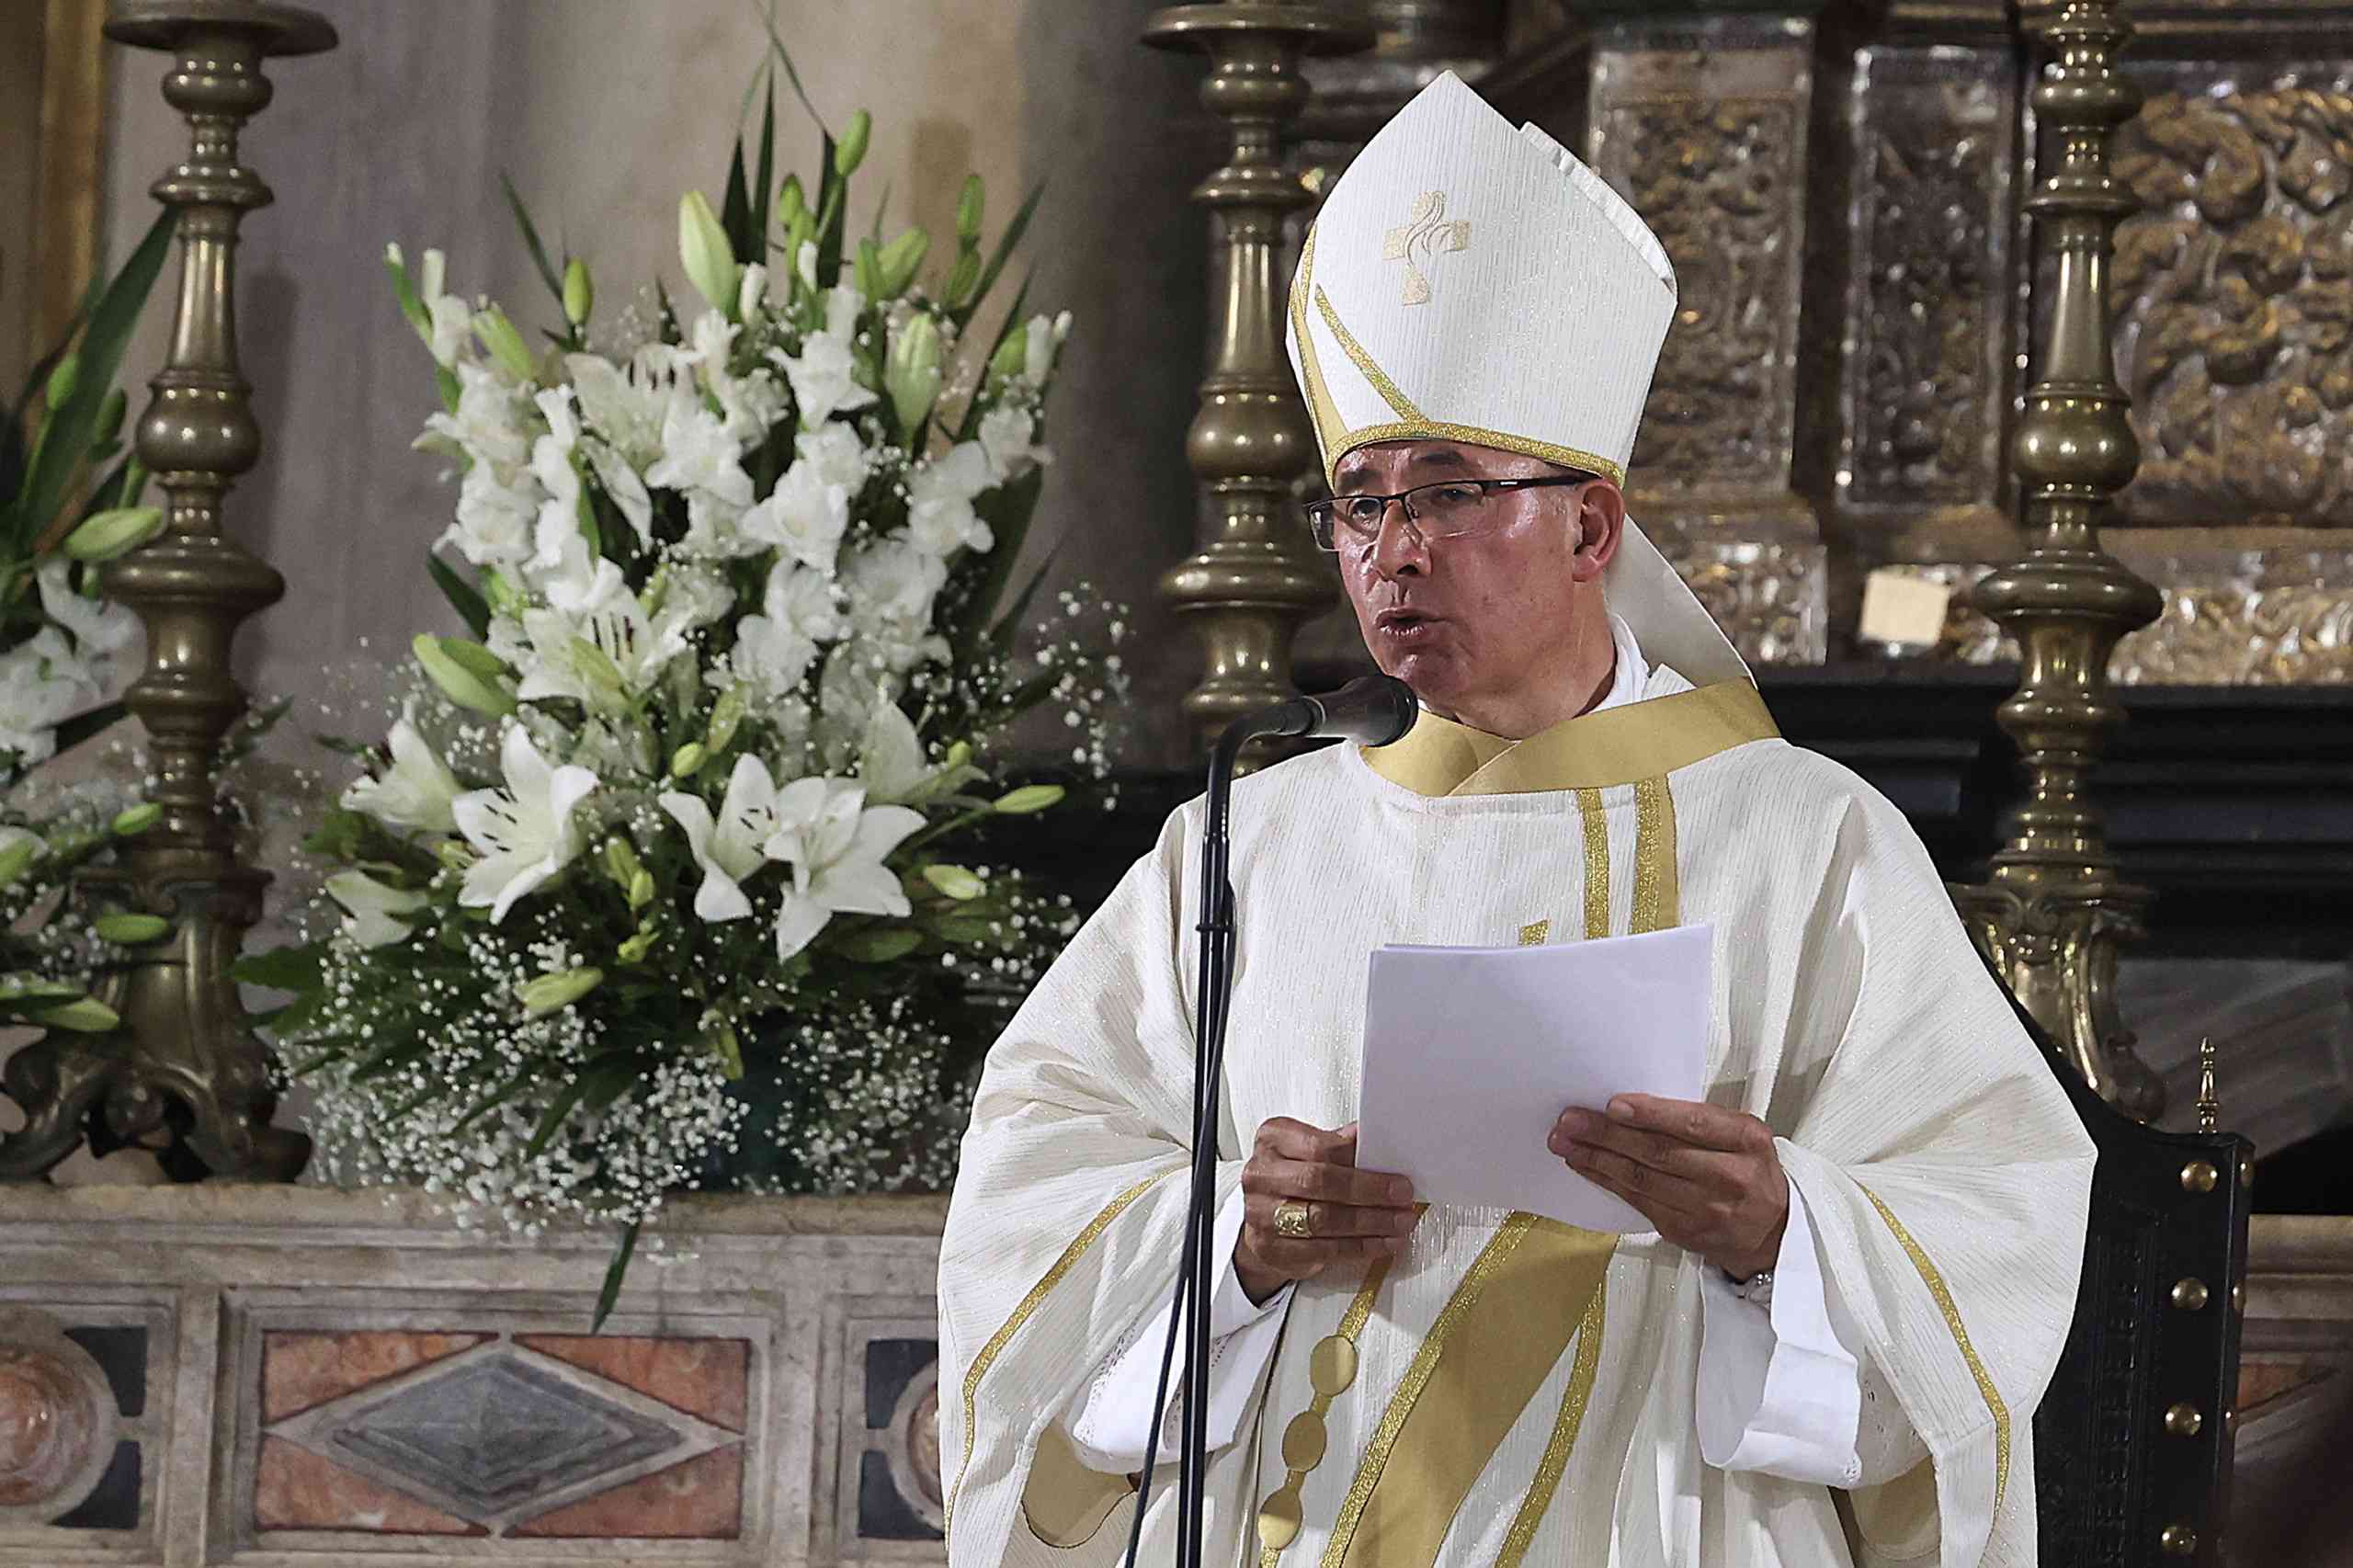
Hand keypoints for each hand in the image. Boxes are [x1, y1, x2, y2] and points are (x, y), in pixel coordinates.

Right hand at [1235, 1118, 1418, 1304]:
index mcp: (1273, 1140)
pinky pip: (1322, 1250)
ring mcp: (1261, 1213)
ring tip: (1398, 1222)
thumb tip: (1381, 1143)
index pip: (1320, 1145)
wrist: (1263, 1218)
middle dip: (1369, 1191)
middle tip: (1401, 1197)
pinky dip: (1358, 1248)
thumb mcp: (1310, 1151)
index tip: (1393, 1172)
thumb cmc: (1291, 1178)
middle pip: (1320, 1181)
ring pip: (1323, 1219)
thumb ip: (1342, 1146)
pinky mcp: (1271, 1248)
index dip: (1361, 1160)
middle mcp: (1262, 1174)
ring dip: (1369, 1223)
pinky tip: (1380, 1243)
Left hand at [1549, 1094, 1787, 1278]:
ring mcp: (1708, 1209)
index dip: (1651, 1115)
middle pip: (1660, 1153)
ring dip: (1597, 1158)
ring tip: (1565, 1141)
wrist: (1773, 1230)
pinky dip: (1607, 1181)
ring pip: (1643, 1179)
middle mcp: (1731, 1176)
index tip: (1614, 1105)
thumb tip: (1631, 1106)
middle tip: (1571, 1120)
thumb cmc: (1748, 1169)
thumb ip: (1699, 1121)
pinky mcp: (1686, 1231)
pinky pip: (1638, 1202)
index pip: (1694, 1124)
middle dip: (1608, 1134)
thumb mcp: (1741, 1135)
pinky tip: (1586, 1165)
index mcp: (1746, 1140)